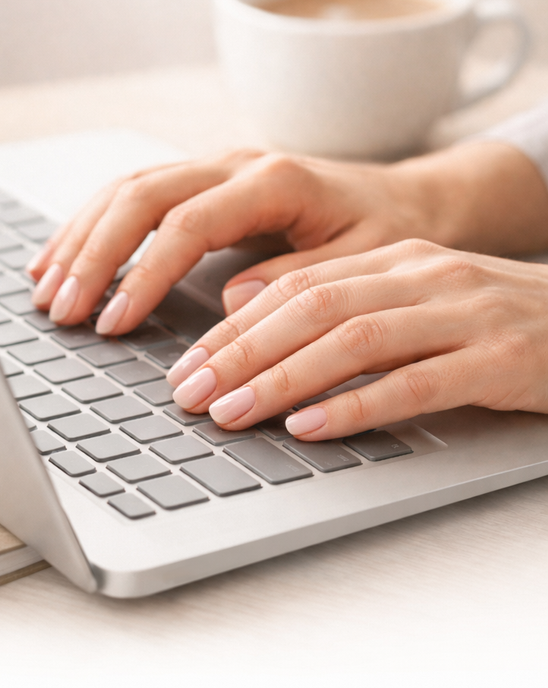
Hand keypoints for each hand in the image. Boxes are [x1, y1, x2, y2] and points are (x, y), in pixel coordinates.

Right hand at [27, 141, 547, 333]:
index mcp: (274, 180)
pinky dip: (93, 229)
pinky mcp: (204, 185)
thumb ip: (300, 279)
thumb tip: (232, 302)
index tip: (113, 322)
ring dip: (80, 240)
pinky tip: (62, 260)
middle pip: (140, 195)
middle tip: (62, 311)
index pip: (187, 224)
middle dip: (93, 255)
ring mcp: (215, 169)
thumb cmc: (386, 235)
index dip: (143, 274)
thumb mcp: (362, 264)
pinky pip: (134, 197)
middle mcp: (235, 163)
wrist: (404, 202)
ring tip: (44, 290)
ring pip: (127, 190)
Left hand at [166, 240, 547, 439]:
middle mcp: (425, 277)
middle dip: (240, 353)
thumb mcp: (418, 301)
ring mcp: (464, 316)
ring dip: (282, 379)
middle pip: (312, 308)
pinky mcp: (500, 360)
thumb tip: (251, 315)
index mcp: (399, 260)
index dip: (234, 327)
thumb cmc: (499, 323)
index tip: (186, 365)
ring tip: (231, 413)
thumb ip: (347, 303)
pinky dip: (357, 407)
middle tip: (189, 393)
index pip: (296, 286)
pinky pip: (416, 384)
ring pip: (354, 340)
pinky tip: (311, 428)